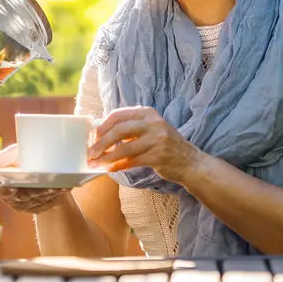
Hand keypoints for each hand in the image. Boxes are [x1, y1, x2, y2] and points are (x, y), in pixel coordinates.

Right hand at [0, 145, 70, 214]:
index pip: (2, 191)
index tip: (10, 186)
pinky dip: (57, 196)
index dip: (6, 190)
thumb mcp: (12, 155)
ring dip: (48, 194)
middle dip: (34, 192)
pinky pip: (50, 203)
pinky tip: (65, 188)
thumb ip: (1, 158)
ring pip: (38, 201)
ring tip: (58, 185)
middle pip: (24, 197)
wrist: (41, 169)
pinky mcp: (42, 207)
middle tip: (45, 185)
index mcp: (2, 185)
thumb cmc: (23, 158)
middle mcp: (14, 198)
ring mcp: (28, 205)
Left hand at [87, 106, 202, 185]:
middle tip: (90, 153)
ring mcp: (157, 139)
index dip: (102, 126)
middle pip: (119, 130)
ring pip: (124, 148)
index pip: (118, 115)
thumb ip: (130, 128)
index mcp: (148, 113)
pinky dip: (118, 165)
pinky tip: (110, 169)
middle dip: (101, 142)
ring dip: (106, 157)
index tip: (92, 137)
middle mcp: (153, 123)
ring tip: (96, 163)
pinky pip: (132, 161)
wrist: (192, 163)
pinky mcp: (158, 156)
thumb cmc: (165, 146)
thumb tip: (100, 131)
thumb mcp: (150, 129)